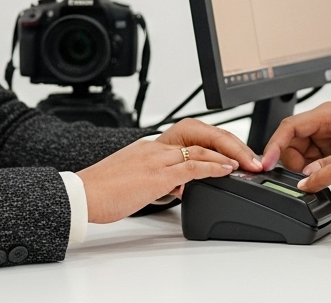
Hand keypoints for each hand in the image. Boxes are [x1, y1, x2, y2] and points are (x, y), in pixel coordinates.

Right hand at [77, 119, 256, 222]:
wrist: (82, 195)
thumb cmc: (102, 191)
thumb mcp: (135, 181)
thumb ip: (160, 180)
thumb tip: (178, 187)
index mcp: (151, 146)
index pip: (192, 136)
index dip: (216, 142)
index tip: (233, 152)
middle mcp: (156, 147)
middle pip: (202, 136)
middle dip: (229, 144)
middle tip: (248, 156)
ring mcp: (157, 158)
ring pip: (201, 148)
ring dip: (229, 155)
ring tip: (246, 163)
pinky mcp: (156, 174)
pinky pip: (192, 166)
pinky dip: (213, 166)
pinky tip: (227, 170)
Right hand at [260, 101, 330, 171]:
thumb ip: (329, 166)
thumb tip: (306, 177)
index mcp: (328, 114)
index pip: (289, 127)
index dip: (274, 145)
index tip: (266, 162)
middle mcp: (325, 122)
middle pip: (292, 142)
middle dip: (294, 161)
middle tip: (307, 176)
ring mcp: (328, 135)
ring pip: (301, 154)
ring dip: (306, 168)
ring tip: (324, 177)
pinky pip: (314, 160)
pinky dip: (316, 170)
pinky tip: (328, 177)